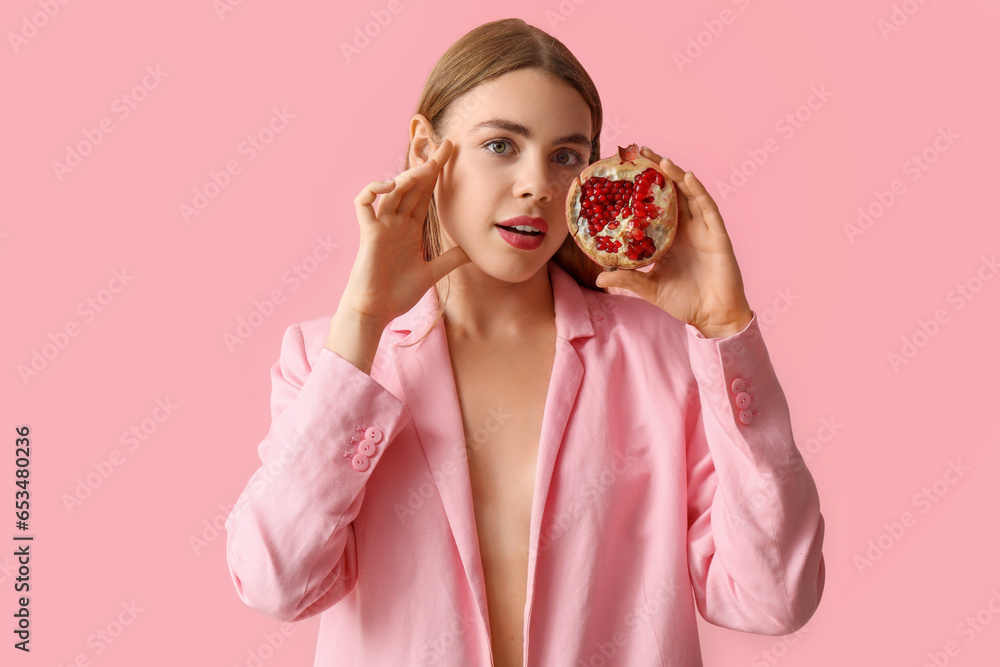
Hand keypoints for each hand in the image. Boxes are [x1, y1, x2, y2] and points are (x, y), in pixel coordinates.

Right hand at [339, 138, 469, 327]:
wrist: (376, 311)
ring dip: (409, 175)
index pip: (425, 195)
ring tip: (428, 165)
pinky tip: (390, 186)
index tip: (451, 156)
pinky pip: (364, 203)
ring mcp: (380, 226)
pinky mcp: (368, 233)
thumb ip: (449, 260)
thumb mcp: (431, 273)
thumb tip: (473, 251)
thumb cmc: (397, 294)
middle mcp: (395, 222)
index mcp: (409, 229)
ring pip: (393, 191)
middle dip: (428, 166)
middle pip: (412, 186)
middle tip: (445, 146)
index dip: (437, 175)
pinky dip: (373, 190)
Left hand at [594, 146, 752, 337]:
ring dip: (675, 174)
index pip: (653, 205)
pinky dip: (697, 191)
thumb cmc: (684, 301)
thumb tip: (599, 278)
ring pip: (688, 194)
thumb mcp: (650, 288)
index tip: (624, 171)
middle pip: (670, 192)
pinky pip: (707, 208)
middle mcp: (685, 228)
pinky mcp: (717, 234)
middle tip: (638, 152)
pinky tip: (686, 177)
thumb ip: (628, 279)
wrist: (713, 316)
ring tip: (659, 159)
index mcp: (669, 237)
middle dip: (656, 171)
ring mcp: (702, 229)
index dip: (641, 188)